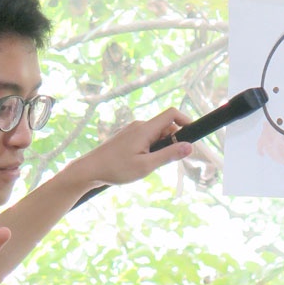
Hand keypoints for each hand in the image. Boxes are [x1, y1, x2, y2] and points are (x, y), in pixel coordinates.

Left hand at [72, 107, 191, 187]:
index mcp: (145, 129)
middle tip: (169, 161)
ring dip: (161, 147)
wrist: (90, 169)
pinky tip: (141, 164)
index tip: (193, 136)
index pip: (172, 114)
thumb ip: (169, 155)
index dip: (186, 121)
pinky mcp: (128, 138)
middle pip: (166, 126)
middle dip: (173, 141)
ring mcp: (133, 131)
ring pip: (156, 135)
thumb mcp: (146, 166)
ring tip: (150, 165)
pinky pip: (147, 139)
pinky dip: (151, 149)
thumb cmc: (116, 168)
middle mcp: (139, 126)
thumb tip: (190, 147)